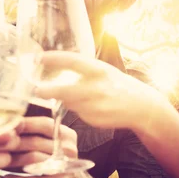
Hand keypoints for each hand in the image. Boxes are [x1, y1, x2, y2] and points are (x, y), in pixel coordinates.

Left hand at [0, 117, 81, 177]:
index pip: (42, 123)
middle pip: (33, 142)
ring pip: (32, 159)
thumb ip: (33, 135)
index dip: (20, 124)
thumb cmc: (54, 163)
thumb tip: (3, 126)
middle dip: (7, 143)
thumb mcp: (49, 144)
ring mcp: (66, 165)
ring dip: (9, 161)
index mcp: (64, 133)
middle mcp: (68, 147)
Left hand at [35, 52, 168, 131]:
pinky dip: (80, 109)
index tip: (39, 57)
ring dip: (68, 100)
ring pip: (70, 103)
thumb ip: (85, 70)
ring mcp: (96, 105)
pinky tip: (94, 107)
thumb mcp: (106, 71)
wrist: (142, 107)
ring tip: (84, 96)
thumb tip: (59, 67)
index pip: (72, 61)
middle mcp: (97, 87)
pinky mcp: (94, 119)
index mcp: (99, 70)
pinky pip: (79, 113)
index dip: (54, 58)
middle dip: (49, 91)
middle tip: (36, 90)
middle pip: (65, 90)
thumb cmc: (120, 85)